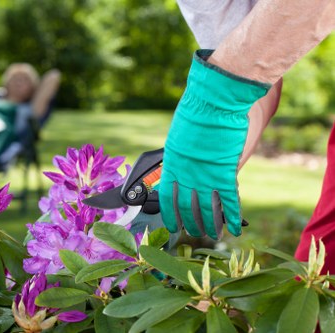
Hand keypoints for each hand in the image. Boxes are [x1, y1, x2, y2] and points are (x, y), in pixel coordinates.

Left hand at [159, 50, 269, 239]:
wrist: (213, 101)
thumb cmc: (195, 113)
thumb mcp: (179, 137)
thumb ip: (181, 157)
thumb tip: (184, 169)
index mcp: (172, 165)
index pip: (167, 198)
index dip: (170, 215)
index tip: (172, 225)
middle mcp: (187, 175)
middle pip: (188, 208)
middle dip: (191, 223)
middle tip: (194, 232)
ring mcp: (206, 175)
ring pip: (208, 209)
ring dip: (211, 225)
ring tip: (213, 236)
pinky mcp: (225, 172)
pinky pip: (229, 200)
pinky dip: (234, 216)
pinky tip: (236, 227)